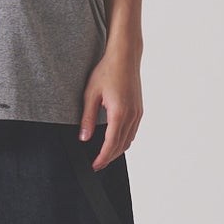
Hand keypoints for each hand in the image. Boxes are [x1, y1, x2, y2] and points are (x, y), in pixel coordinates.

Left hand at [79, 54, 141, 170]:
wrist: (125, 57)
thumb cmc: (106, 71)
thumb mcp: (90, 94)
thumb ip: (87, 118)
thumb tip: (84, 138)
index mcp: (119, 113)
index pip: (111, 144)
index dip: (102, 158)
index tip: (94, 166)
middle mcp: (132, 116)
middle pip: (121, 146)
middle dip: (108, 158)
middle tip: (96, 165)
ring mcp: (137, 113)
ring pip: (128, 140)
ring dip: (116, 151)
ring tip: (103, 156)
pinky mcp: (139, 110)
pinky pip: (132, 132)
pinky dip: (124, 141)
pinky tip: (114, 142)